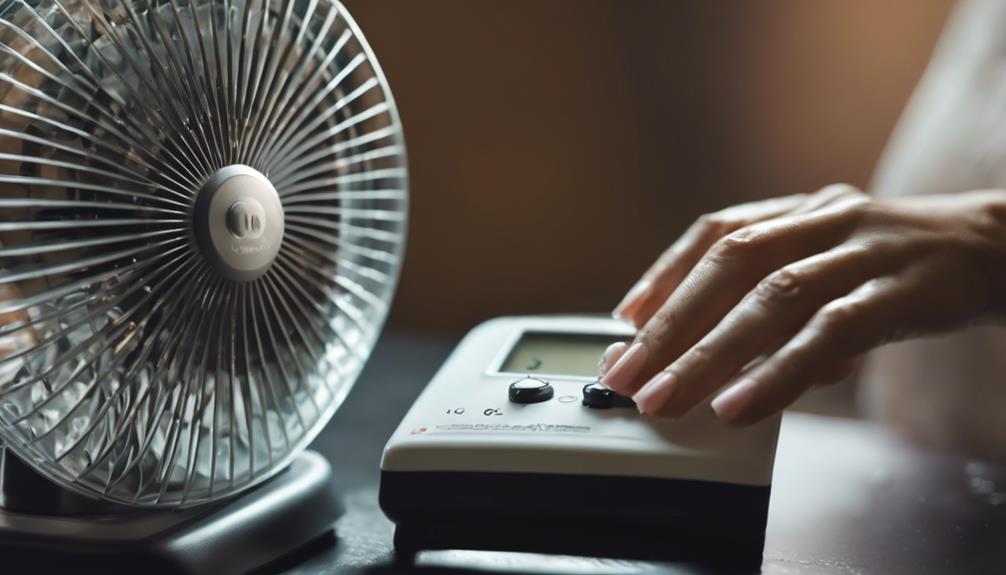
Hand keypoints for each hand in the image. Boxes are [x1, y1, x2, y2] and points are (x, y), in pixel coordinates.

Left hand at [598, 185, 1005, 424]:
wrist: (1000, 251)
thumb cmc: (900, 268)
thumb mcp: (835, 267)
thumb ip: (781, 301)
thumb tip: (714, 356)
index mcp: (802, 210)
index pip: (719, 231)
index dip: (667, 271)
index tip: (627, 318)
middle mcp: (825, 218)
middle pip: (731, 263)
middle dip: (671, 323)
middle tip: (626, 372)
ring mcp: (864, 250)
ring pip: (773, 299)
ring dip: (710, 353)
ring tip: (667, 398)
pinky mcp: (901, 290)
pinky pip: (830, 333)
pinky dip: (778, 372)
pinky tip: (740, 405)